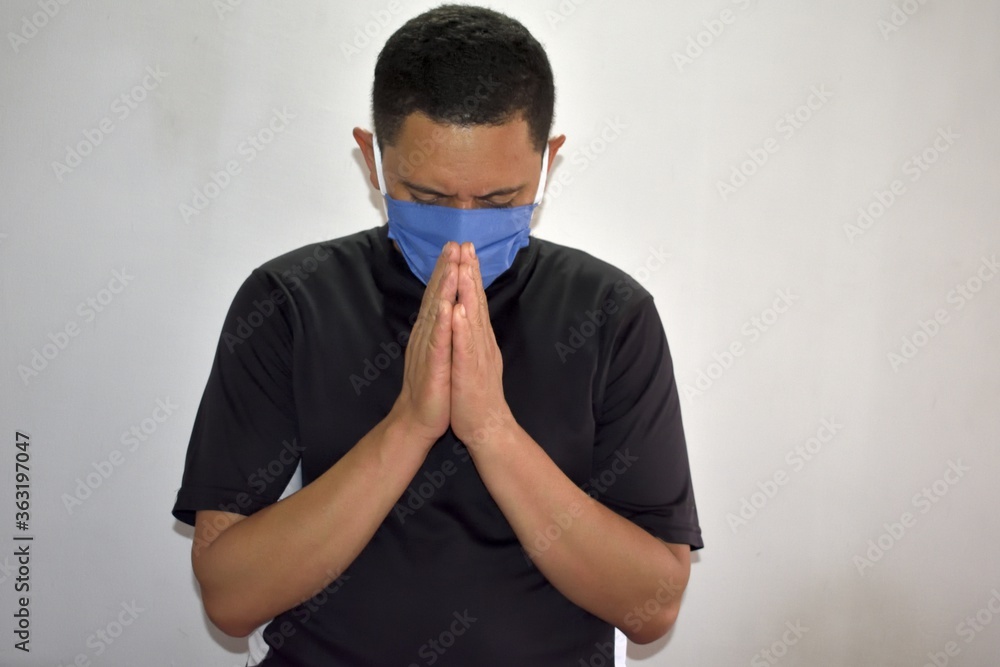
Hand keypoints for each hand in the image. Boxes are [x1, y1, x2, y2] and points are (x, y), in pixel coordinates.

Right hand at [389, 242, 458, 447]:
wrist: (419, 419)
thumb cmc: (433, 385)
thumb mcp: (439, 350)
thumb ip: (440, 327)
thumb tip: (444, 305)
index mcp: (432, 330)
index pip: (440, 294)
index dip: (447, 270)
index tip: (456, 246)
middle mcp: (427, 334)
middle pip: (436, 296)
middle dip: (445, 269)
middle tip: (453, 243)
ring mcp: (428, 349)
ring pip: (436, 313)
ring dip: (443, 289)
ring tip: (451, 265)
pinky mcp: (432, 366)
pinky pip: (437, 342)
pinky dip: (442, 324)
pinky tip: (447, 307)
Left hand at [450, 242, 513, 449]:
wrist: (486, 426)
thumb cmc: (475, 393)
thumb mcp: (472, 357)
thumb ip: (471, 334)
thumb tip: (466, 312)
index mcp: (478, 337)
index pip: (474, 300)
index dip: (470, 274)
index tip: (465, 249)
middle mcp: (481, 341)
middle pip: (476, 301)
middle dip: (470, 272)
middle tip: (467, 245)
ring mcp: (477, 355)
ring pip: (472, 318)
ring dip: (468, 292)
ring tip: (464, 267)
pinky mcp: (470, 372)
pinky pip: (465, 348)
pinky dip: (462, 328)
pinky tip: (458, 311)